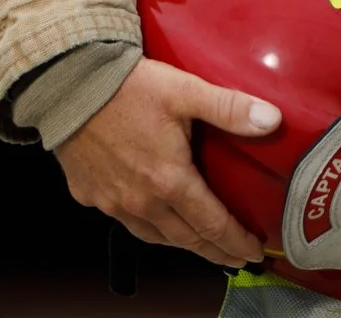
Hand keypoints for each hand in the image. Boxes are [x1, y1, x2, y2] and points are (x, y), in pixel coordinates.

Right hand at [54, 58, 281, 267]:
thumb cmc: (126, 87)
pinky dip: (146, 226)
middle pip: (186, 238)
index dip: (235, 241)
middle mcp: (141, 200)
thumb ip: (230, 108)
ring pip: (154, 236)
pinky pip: (124, 220)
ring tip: (200, 244)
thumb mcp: (186, 91)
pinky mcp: (89, 194)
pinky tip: (152, 218)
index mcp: (169, 180)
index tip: (253, 252)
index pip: (212, 225)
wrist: (67, 83)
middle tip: (235, 257)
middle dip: (215, 251)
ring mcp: (112, 202)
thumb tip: (272, 120)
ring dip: (181, 243)